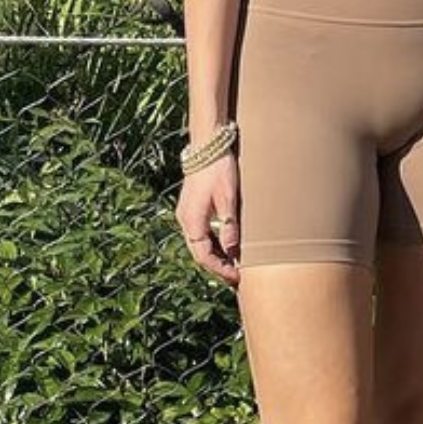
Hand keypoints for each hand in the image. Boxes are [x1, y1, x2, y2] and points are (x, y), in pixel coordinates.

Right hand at [176, 153, 240, 283]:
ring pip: (200, 244)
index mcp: (192, 220)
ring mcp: (186, 214)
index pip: (204, 256)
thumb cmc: (219, 169)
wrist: (207, 145)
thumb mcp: (229, 198)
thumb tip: (233, 252)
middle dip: (217, 267)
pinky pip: (200, 234)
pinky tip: (227, 248)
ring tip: (234, 267)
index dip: (220, 270)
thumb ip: (230, 225)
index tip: (237, 278)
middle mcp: (185, 220)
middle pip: (200, 253)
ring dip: (216, 257)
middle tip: (237, 278)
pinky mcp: (192, 209)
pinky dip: (213, 244)